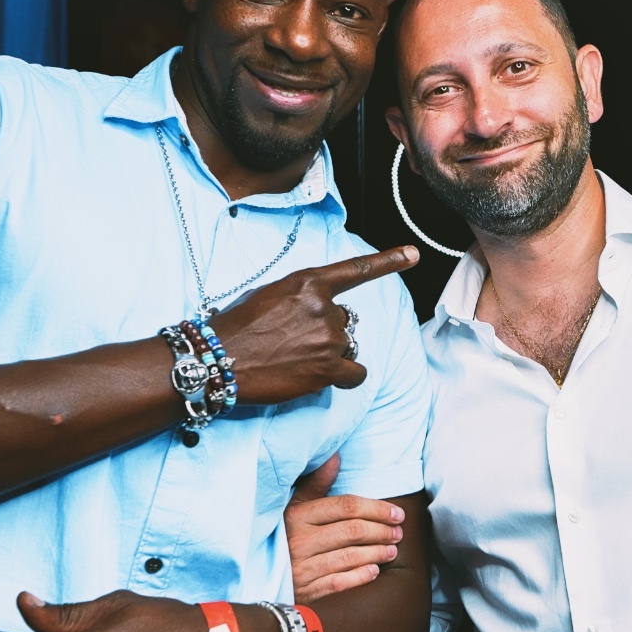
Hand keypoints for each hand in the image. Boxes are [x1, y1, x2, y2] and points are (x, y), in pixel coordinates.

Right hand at [208, 246, 418, 404]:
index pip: (355, 270)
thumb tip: (321, 312)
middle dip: (324, 331)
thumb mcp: (269, 295)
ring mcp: (328, 338)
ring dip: (327, 354)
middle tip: (291, 342)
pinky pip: (354, 372)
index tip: (413, 254)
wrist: (218, 359)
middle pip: (343, 320)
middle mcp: (323, 307)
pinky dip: (343, 376)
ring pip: (345, 345)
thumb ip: (302, 298)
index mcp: (308, 282)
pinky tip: (319, 376)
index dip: (388, 261)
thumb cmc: (236, 327)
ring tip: (293, 359)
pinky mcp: (328, 368)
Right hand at [285, 455, 404, 601]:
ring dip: (376, 552)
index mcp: (297, 516)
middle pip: (352, 531)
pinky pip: (340, 583)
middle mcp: (298, 541)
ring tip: (391, 550)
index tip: (396, 513)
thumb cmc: (285, 536)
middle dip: (381, 531)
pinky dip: (361, 576)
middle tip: (398, 533)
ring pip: (350, 556)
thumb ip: (316, 484)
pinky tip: (374, 571)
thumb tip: (335, 456)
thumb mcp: (294, 507)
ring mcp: (301, 568)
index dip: (376, 508)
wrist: (261, 576)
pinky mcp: (305, 592)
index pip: (346, 507)